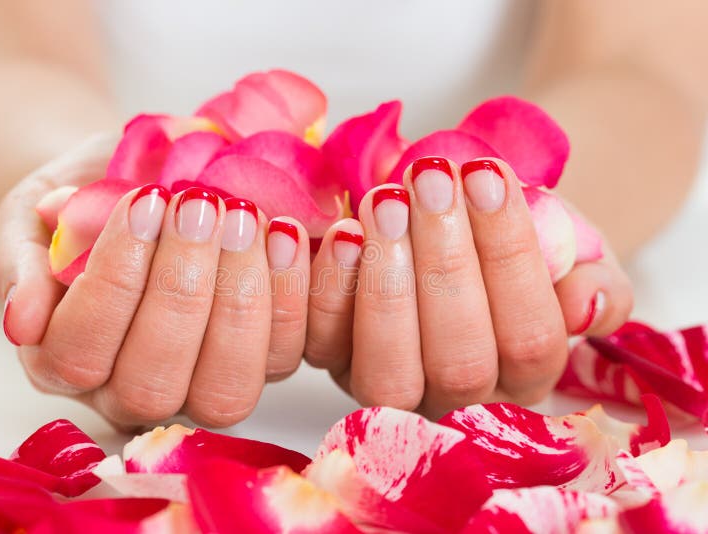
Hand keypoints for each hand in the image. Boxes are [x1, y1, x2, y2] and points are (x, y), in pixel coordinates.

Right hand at [0, 135, 311, 427]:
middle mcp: (131, 391)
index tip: (142, 202)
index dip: (114, 281)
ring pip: (228, 389)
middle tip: (199, 205)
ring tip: (245, 215)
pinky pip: (293, 352)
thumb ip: (22, 260)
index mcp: (63, 361)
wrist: (137, 182)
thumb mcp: (32, 211)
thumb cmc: (82, 197)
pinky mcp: (265, 360)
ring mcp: (202, 385)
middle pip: (155, 384)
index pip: (80, 353)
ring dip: (241, 299)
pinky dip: (298, 293)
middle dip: (182, 290)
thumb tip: (22, 321)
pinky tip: (292, 232)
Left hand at [304, 157, 632, 418]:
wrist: (451, 225)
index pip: (530, 340)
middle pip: (459, 363)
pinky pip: (321, 344)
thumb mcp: (571, 253)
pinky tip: (341, 232)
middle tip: (431, 182)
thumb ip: (596, 282)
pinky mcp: (332, 363)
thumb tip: (586, 306)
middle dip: (445, 265)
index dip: (510, 259)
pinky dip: (327, 290)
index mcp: (526, 376)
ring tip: (386, 201)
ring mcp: (390, 388)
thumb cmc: (510, 239)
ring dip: (387, 283)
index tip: (487, 176)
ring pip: (387, 372)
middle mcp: (459, 398)